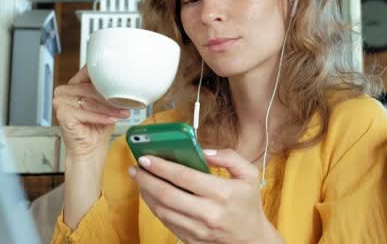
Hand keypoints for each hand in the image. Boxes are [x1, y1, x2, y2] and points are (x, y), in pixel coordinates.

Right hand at [53, 65, 129, 159]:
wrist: (90, 150)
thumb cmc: (97, 128)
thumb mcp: (106, 105)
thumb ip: (109, 91)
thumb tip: (124, 80)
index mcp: (73, 85)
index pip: (89, 72)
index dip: (106, 78)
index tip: (122, 81)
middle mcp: (63, 91)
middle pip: (91, 89)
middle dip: (111, 98)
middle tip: (126, 104)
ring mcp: (60, 101)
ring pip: (90, 102)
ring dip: (109, 109)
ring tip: (122, 114)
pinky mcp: (62, 113)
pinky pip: (86, 113)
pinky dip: (101, 118)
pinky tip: (112, 120)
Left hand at [128, 149, 283, 243]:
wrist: (251, 240)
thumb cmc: (248, 204)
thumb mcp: (249, 175)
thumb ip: (229, 157)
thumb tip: (203, 151)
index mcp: (222, 193)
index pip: (185, 177)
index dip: (162, 166)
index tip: (147, 157)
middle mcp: (208, 213)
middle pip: (168, 195)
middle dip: (147, 179)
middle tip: (135, 167)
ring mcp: (198, 230)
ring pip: (163, 211)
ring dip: (147, 194)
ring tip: (140, 179)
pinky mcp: (191, 240)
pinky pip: (167, 222)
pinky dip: (155, 207)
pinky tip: (151, 195)